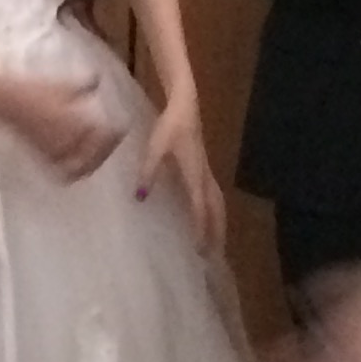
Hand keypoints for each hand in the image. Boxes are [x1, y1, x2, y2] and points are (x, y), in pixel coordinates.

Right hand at [0, 72, 124, 183]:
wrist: (7, 101)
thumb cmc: (35, 89)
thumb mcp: (63, 83)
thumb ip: (85, 84)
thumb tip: (99, 80)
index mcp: (81, 122)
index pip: (108, 134)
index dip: (117, 133)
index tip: (122, 127)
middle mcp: (72, 141)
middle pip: (97, 154)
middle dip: (106, 149)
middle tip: (110, 143)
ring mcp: (57, 151)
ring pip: (82, 166)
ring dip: (92, 163)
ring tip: (95, 157)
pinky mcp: (43, 157)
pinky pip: (63, 172)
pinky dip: (73, 171)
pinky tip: (74, 164)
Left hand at [137, 97, 227, 247]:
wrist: (186, 105)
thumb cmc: (171, 125)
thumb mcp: (155, 148)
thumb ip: (148, 172)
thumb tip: (141, 197)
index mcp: (194, 174)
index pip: (200, 207)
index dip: (201, 228)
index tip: (199, 248)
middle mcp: (204, 176)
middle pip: (216, 209)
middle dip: (216, 232)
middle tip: (214, 256)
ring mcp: (207, 172)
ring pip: (218, 203)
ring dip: (219, 223)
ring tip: (217, 243)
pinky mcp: (204, 168)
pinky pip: (214, 196)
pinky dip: (215, 211)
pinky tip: (208, 218)